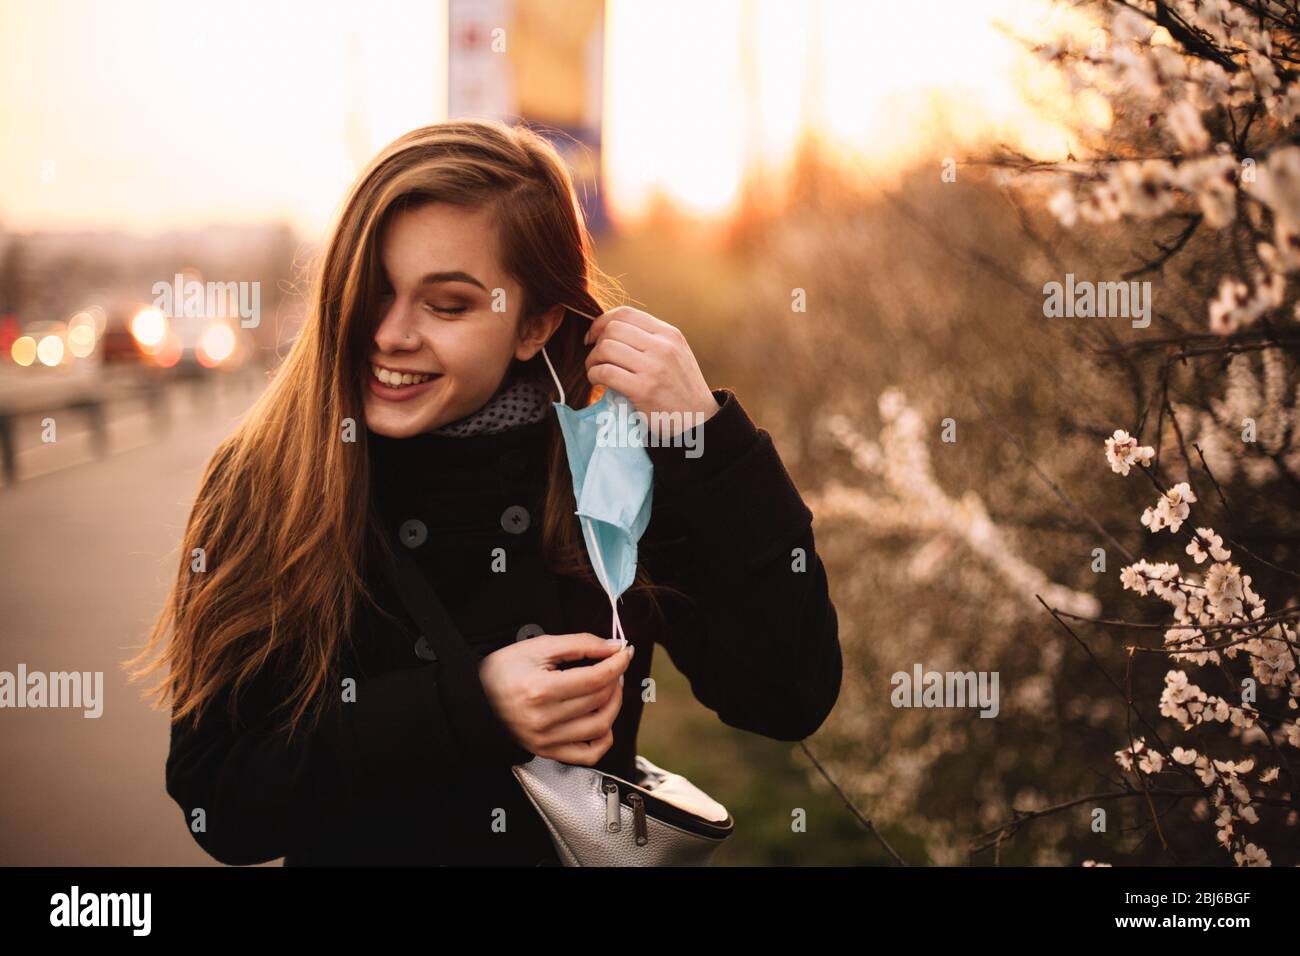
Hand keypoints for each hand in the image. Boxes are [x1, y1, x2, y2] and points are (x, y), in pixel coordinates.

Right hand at [478, 633, 633, 765]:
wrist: (475, 697)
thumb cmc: (502, 671)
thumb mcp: (538, 647)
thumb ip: (579, 644)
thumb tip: (613, 647)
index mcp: (540, 690)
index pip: (596, 678)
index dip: (617, 663)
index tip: (624, 652)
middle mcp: (544, 719)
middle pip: (599, 699)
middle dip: (615, 678)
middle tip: (614, 666)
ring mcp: (546, 739)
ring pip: (601, 726)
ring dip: (614, 704)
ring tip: (610, 688)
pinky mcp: (547, 751)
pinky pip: (589, 754)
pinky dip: (604, 737)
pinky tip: (602, 720)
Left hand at [582, 306, 720, 438]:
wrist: (700, 419)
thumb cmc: (681, 388)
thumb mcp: (676, 353)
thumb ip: (651, 339)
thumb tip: (610, 330)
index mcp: (669, 334)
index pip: (626, 313)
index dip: (601, 322)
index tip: (593, 336)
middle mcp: (663, 346)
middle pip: (613, 329)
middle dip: (596, 343)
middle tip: (595, 358)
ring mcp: (654, 368)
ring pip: (606, 348)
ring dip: (593, 360)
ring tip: (595, 370)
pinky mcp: (644, 390)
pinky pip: (606, 373)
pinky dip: (594, 375)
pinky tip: (598, 382)